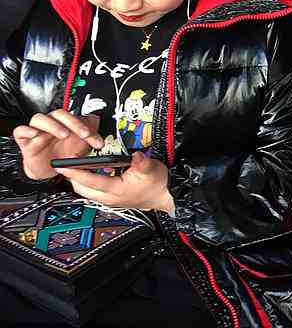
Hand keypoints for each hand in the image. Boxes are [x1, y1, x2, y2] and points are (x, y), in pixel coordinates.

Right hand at [13, 112, 103, 179]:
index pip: (76, 116)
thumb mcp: (82, 147)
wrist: (49, 170)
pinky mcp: (25, 141)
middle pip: (59, 114)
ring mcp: (38, 132)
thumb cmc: (64, 153)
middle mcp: (52, 124)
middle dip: (74, 123)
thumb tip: (100, 127)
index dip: (88, 126)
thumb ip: (91, 137)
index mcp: (66, 123)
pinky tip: (34, 134)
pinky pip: (20, 131)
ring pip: (40, 118)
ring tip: (63, 135)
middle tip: (83, 135)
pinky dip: (26, 130)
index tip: (97, 141)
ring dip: (53, 125)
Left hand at [56, 152, 173, 212]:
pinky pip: (92, 192)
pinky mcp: (111, 199)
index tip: (63, 165)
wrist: (164, 197)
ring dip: (78, 180)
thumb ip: (142, 162)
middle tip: (65, 164)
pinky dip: (87, 183)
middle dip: (71, 177)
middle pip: (81, 189)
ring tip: (75, 167)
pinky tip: (89, 173)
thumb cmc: (157, 185)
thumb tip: (135, 155)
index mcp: (117, 190)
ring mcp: (109, 200)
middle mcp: (109, 197)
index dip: (75, 172)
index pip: (90, 181)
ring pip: (85, 192)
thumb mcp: (152, 169)